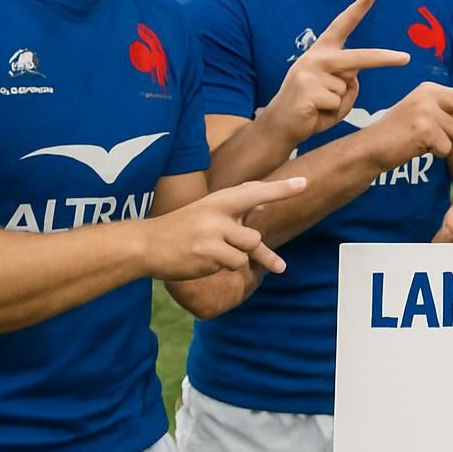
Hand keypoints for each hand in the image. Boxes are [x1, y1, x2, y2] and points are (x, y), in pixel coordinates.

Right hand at [142, 176, 303, 278]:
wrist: (147, 244)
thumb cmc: (183, 226)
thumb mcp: (209, 210)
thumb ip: (238, 208)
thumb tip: (266, 203)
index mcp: (220, 199)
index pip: (255, 192)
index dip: (281, 189)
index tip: (305, 184)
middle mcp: (218, 215)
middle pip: (254, 237)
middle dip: (248, 248)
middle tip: (230, 248)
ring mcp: (212, 236)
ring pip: (245, 254)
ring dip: (233, 259)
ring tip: (210, 253)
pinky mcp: (207, 257)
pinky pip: (233, 266)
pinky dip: (223, 267)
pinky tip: (202, 260)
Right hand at [257, 0, 409, 145]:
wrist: (280, 126)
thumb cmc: (312, 108)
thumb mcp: (335, 92)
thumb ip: (348, 81)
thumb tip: (354, 76)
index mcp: (323, 52)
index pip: (343, 24)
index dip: (360, 6)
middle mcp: (315, 57)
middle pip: (358, 58)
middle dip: (383, 59)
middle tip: (406, 58)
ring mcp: (308, 72)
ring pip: (347, 90)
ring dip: (339, 104)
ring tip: (319, 107)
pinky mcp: (306, 90)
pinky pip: (337, 103)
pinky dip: (331, 114)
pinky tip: (313, 113)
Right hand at [369, 83, 452, 166]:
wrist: (370, 147)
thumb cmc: (397, 134)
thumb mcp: (420, 113)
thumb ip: (441, 110)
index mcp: (429, 89)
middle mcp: (429, 95)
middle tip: (436, 139)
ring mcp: (426, 112)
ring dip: (440, 146)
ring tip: (417, 142)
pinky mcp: (424, 130)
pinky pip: (445, 149)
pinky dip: (433, 154)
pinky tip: (415, 148)